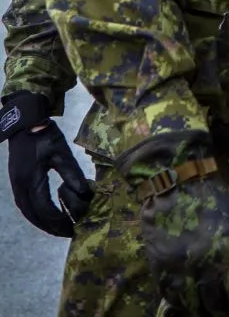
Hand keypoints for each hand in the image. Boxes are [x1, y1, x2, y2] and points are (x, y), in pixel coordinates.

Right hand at [0, 92, 92, 235]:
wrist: (24, 123)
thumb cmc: (44, 136)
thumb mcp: (62, 152)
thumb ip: (72, 173)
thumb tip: (84, 193)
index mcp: (31, 181)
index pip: (45, 209)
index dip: (59, 221)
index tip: (73, 228)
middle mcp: (20, 187)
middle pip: (34, 216)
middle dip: (51, 227)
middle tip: (68, 233)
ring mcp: (16, 185)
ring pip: (28, 212)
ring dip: (43, 222)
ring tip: (59, 228)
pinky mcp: (17, 182)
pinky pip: (25, 205)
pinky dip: (36, 214)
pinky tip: (47, 215)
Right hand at [121, 134, 228, 315]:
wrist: (176, 181)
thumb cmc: (216, 198)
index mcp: (224, 251)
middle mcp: (199, 264)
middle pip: (213, 303)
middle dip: (224, 313)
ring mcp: (175, 267)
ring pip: (189, 304)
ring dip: (202, 312)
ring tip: (212, 314)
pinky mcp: (157, 266)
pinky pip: (167, 296)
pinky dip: (179, 304)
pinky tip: (189, 307)